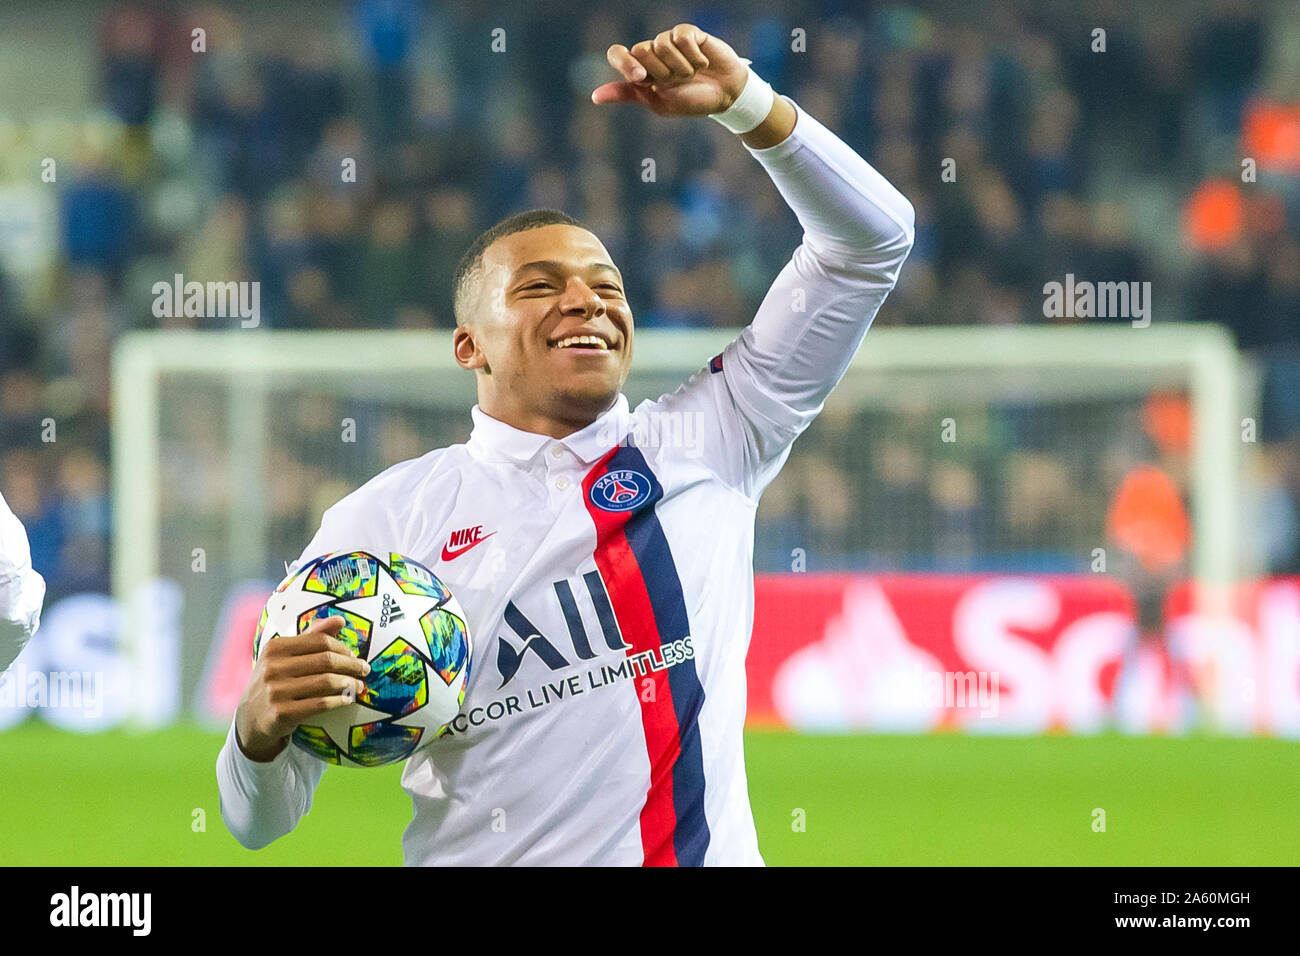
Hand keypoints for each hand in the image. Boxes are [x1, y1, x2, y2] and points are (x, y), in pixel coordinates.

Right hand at [234, 615, 369, 761]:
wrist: (250, 718)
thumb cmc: (275, 681)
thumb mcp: (285, 656)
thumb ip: (312, 637)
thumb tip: (340, 620)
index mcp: (275, 647)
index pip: (320, 641)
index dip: (342, 648)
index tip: (355, 656)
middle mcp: (273, 667)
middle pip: (325, 660)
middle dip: (351, 664)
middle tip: (365, 670)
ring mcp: (275, 691)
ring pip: (325, 682)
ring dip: (349, 683)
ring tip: (359, 685)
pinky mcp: (281, 713)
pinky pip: (320, 704)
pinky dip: (338, 700)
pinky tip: (347, 700)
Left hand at [591, 23, 748, 116]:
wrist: (724, 96)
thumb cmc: (690, 101)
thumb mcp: (657, 102)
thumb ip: (628, 94)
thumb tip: (595, 96)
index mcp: (640, 69)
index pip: (617, 53)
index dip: (625, 63)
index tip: (642, 78)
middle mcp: (652, 52)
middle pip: (640, 50)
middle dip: (662, 72)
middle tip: (677, 81)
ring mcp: (669, 40)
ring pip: (662, 44)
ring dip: (681, 67)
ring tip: (693, 73)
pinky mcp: (689, 32)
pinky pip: (681, 36)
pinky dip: (693, 55)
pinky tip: (703, 62)